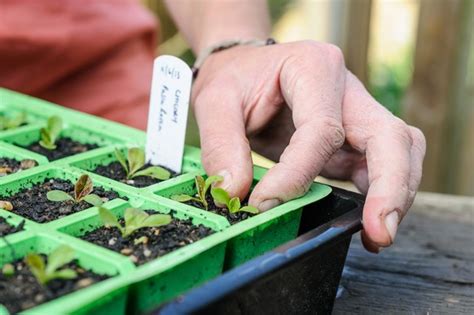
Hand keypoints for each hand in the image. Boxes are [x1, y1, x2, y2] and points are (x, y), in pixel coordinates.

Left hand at [192, 41, 425, 252]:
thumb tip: (234, 194)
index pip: (322, 129)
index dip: (297, 173)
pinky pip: (379, 167)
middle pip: (390, 136)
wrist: (244, 68)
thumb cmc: (234, 78)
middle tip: (377, 232)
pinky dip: (380, 196)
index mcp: (315, 68)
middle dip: (390, 186)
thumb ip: (221, 145)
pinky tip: (366, 225)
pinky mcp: (352, 141)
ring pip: (399, 152)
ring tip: (376, 235)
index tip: (265, 203)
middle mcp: (347, 90)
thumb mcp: (215, 101)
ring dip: (395, 195)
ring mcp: (355, 115)